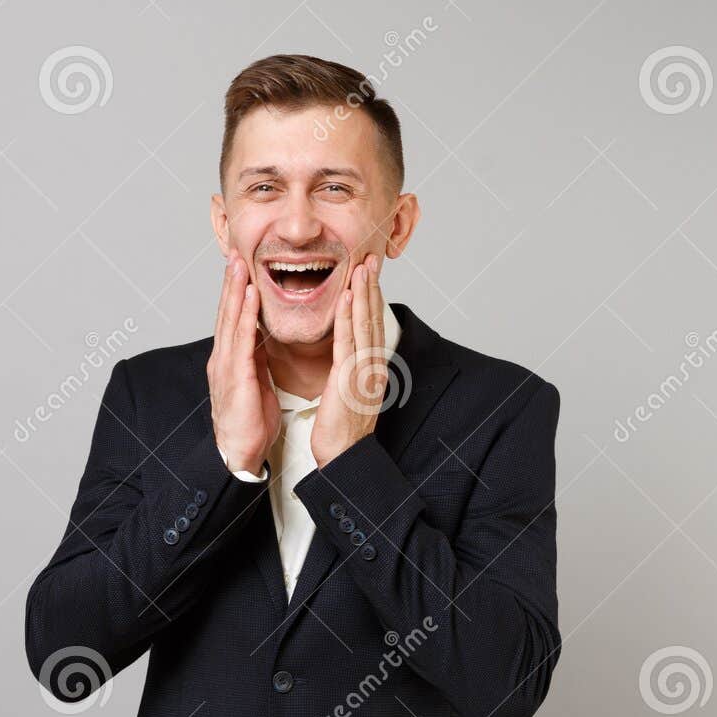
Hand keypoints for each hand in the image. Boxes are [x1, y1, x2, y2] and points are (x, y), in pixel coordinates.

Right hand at [209, 247, 278, 474]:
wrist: (239, 454)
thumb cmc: (250, 424)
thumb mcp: (256, 384)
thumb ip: (256, 360)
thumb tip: (262, 340)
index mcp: (231, 361)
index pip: (233, 319)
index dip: (236, 292)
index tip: (242, 267)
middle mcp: (223, 358)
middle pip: (227, 313)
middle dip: (231, 282)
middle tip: (235, 252)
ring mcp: (226, 366)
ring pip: (230, 320)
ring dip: (235, 290)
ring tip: (239, 264)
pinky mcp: (235, 377)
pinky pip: (241, 340)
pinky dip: (245, 315)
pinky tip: (250, 296)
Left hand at [311, 252, 387, 466]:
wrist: (345, 459)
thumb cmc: (342, 434)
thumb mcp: (349, 397)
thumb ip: (350, 374)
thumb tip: (347, 360)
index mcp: (372, 370)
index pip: (373, 326)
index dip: (372, 298)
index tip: (369, 274)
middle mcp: (372, 367)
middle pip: (374, 319)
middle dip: (372, 286)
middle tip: (371, 257)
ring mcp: (364, 372)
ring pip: (365, 324)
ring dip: (363, 292)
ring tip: (362, 265)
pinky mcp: (350, 379)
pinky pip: (349, 342)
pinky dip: (349, 316)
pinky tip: (347, 296)